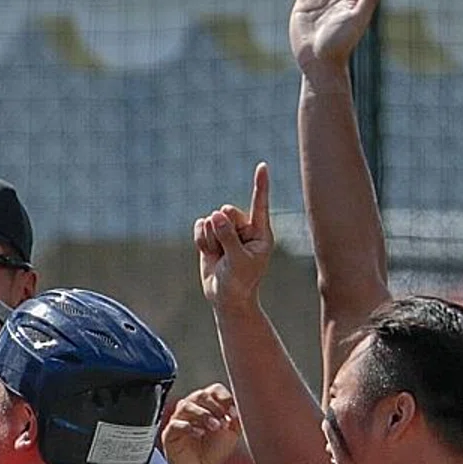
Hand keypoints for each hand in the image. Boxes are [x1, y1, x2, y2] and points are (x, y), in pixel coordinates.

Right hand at [161, 384, 241, 463]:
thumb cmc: (212, 451)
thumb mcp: (231, 433)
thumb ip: (235, 419)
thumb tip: (237, 408)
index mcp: (207, 405)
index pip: (214, 390)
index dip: (224, 398)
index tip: (233, 413)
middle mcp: (192, 409)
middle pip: (200, 394)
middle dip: (215, 407)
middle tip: (224, 422)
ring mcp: (179, 419)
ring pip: (186, 405)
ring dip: (204, 415)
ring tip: (215, 427)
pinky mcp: (169, 433)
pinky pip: (176, 424)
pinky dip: (190, 427)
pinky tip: (200, 434)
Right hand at [196, 163, 275, 312]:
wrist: (225, 297)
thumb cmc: (240, 281)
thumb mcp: (238, 260)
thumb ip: (228, 236)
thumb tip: (215, 214)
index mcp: (260, 232)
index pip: (260, 204)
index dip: (260, 185)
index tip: (262, 166)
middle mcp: (244, 228)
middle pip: (228, 211)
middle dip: (222, 229)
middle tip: (227, 250)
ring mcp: (227, 231)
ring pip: (211, 220)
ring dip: (211, 239)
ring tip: (219, 256)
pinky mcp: (211, 236)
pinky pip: (200, 226)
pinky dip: (200, 239)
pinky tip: (208, 252)